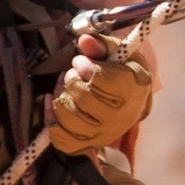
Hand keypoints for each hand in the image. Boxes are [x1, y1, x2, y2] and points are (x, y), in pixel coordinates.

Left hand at [50, 33, 152, 154]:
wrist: (133, 101)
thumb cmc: (125, 73)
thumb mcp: (119, 53)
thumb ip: (101, 45)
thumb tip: (84, 40)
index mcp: (129, 91)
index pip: (97, 80)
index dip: (83, 66)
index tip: (81, 61)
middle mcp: (117, 118)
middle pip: (81, 98)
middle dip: (70, 80)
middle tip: (72, 72)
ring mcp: (102, 135)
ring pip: (68, 117)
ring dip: (60, 96)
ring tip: (64, 86)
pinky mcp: (88, 145)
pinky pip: (61, 139)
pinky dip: (51, 119)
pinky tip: (52, 101)